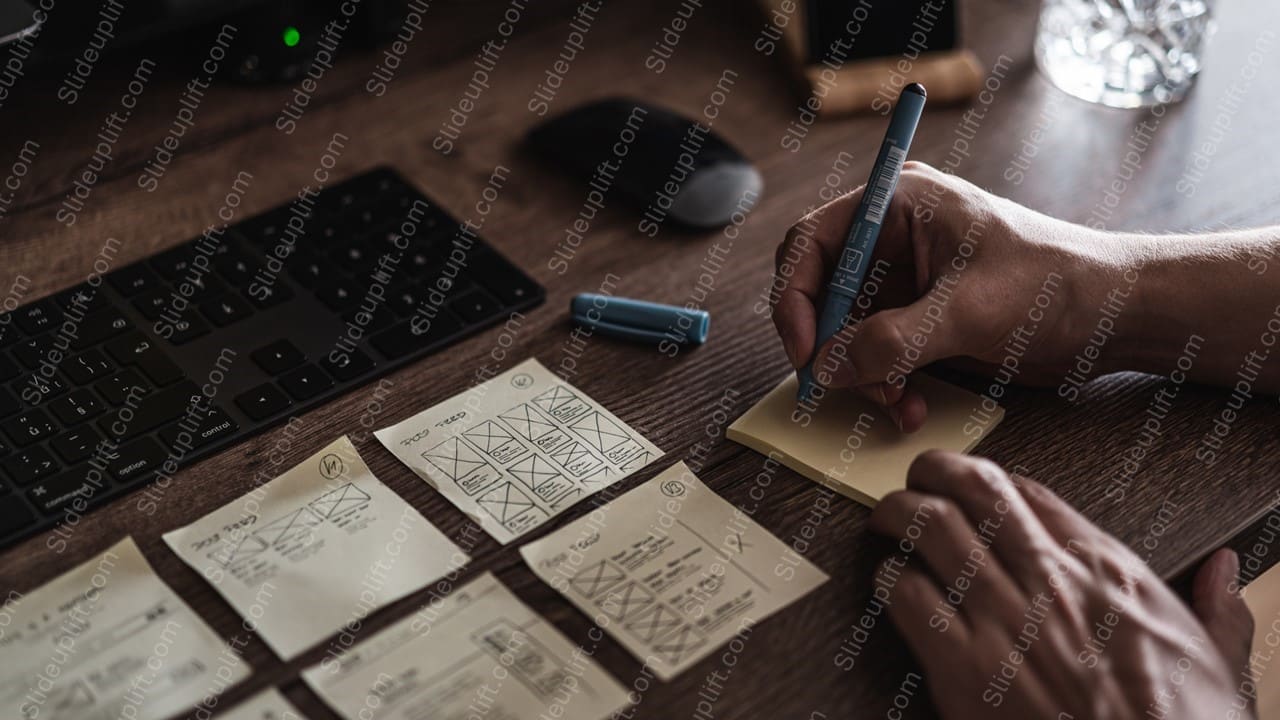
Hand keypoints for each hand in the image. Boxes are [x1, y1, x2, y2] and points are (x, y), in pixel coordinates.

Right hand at [771, 162, 1123, 431]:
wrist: (1116, 313)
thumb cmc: (1056, 284)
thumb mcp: (967, 311)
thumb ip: (890, 341)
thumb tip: (827, 368)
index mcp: (899, 204)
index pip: (812, 241)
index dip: (795, 297)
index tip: (805, 350)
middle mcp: (893, 237)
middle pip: (821, 291)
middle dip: (829, 344)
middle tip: (841, 386)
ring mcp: (905, 280)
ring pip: (844, 331)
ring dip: (860, 374)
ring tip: (894, 402)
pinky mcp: (919, 317)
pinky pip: (875, 353)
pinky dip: (883, 383)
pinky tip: (910, 405)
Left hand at [868, 451, 1254, 719]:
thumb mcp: (1215, 666)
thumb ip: (1215, 611)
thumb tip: (1225, 571)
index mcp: (1108, 571)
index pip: (1030, 492)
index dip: (990, 479)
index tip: (973, 484)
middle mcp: (1050, 581)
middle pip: (973, 489)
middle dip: (934, 471)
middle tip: (915, 478)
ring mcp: (1004, 621)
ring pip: (930, 527)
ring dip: (898, 514)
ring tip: (886, 521)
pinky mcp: (964, 670)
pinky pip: (908, 597)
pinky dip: (888, 581)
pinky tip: (887, 584)